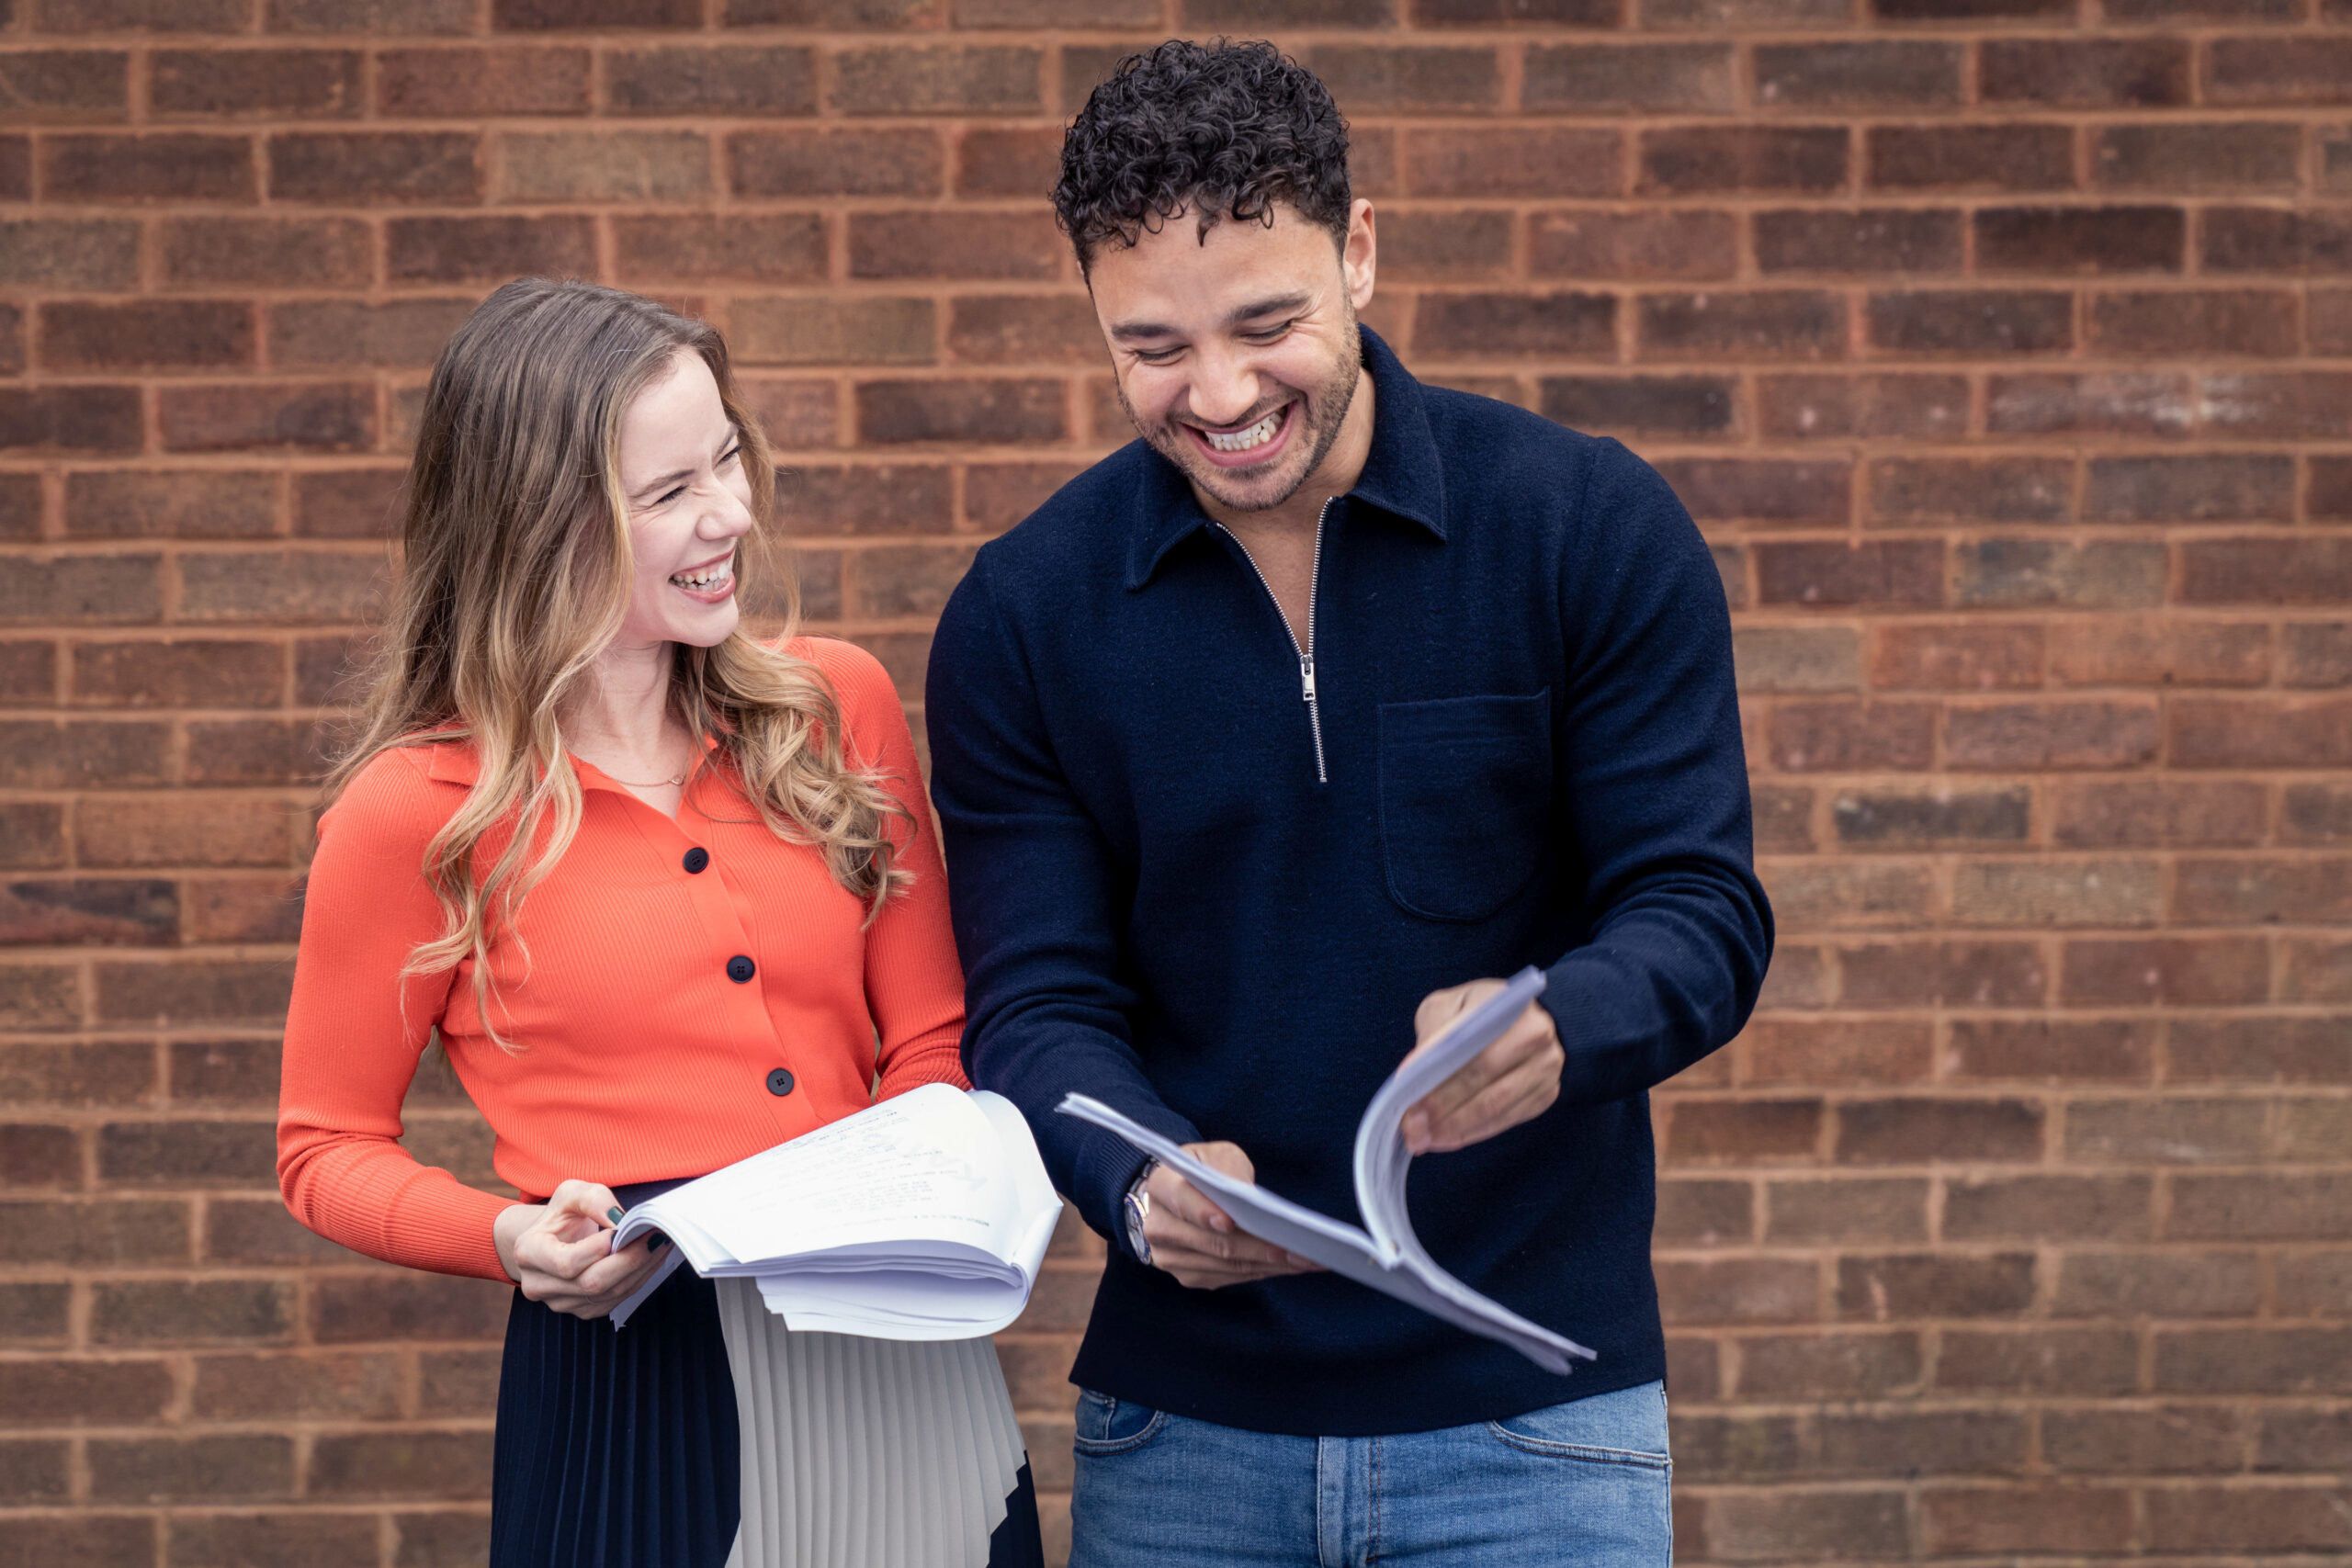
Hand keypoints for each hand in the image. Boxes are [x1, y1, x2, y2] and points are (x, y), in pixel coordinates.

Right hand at [492, 1178, 669, 1318]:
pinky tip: (652, 1258)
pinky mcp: (582, 1311)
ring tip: (661, 1243)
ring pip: (608, 1294)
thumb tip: (619, 1220)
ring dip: (641, 1268)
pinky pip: (616, 1300)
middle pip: (591, 1283)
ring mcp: (559, 1303)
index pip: (566, 1262)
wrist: (552, 1239)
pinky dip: (639, 1278)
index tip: (625, 1228)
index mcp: (528, 1252)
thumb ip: (594, 1199)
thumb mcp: (571, 1193)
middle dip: (630, 1259)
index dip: (599, 1249)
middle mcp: (538, 1285)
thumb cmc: (561, 1214)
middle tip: (657, 1235)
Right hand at [1140, 1143, 1323, 1290]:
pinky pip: (1230, 1278)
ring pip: (1226, 1265)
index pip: (1181, 1200)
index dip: (1205, 1213)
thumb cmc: (1204, 1169)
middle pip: (1213, 1242)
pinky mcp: (1189, 1277)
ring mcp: (1171, 1258)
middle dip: (1260, 1247)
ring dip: (1270, 1265)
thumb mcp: (1217, 1154)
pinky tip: (1289, 1266)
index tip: (1231, 1223)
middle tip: (1300, 1249)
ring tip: (1307, 1260)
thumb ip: (1229, 1167)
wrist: (1179, 1195)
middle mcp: (1159, 1227)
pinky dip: (1262, 1272)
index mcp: (1161, 1186)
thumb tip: (1247, 1195)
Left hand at [1400, 977, 1564, 1154]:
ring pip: (1495, 1106)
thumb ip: (1434, 1031)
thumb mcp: (1452, 1004)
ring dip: (1454, 1127)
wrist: (1530, 1019)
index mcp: (1510, 1007)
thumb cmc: (1481, 1011)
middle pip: (1483, 1078)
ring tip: (1422, 1139)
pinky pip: (1504, 1121)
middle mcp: (1535, 1038)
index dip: (1437, 1069)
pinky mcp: (1544, 1096)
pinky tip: (1445, 1140)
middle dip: (1442, 1105)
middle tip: (1410, 1125)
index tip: (1405, 1091)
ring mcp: (1544, 1070)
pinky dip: (1471, 1134)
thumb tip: (1412, 1073)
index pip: (1469, 1042)